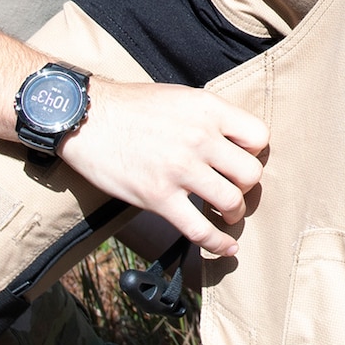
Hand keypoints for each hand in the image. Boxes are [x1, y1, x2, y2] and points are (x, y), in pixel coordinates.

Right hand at [57, 78, 268, 257]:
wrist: (85, 118)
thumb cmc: (131, 106)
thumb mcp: (180, 96)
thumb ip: (210, 117)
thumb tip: (233, 140)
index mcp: (208, 109)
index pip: (259, 137)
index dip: (254, 153)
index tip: (242, 160)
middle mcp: (200, 138)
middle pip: (251, 174)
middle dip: (247, 187)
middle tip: (233, 189)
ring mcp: (180, 169)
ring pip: (231, 202)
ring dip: (234, 213)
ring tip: (226, 214)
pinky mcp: (158, 197)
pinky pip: (200, 229)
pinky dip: (218, 243)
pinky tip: (226, 247)